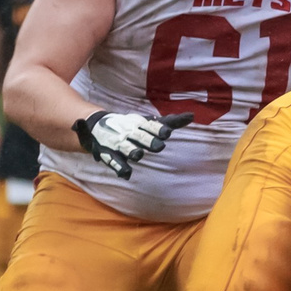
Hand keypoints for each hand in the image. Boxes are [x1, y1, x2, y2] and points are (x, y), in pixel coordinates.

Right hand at [76, 110, 193, 178]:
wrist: (98, 126)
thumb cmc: (132, 126)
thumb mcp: (149, 122)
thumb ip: (170, 122)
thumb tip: (192, 116)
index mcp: (139, 123)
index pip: (150, 125)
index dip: (158, 129)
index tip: (167, 132)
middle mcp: (129, 133)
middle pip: (140, 137)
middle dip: (149, 141)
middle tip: (160, 146)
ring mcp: (119, 144)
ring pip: (127, 149)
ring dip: (133, 151)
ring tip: (138, 155)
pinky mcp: (110, 155)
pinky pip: (114, 162)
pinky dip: (120, 168)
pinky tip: (126, 174)